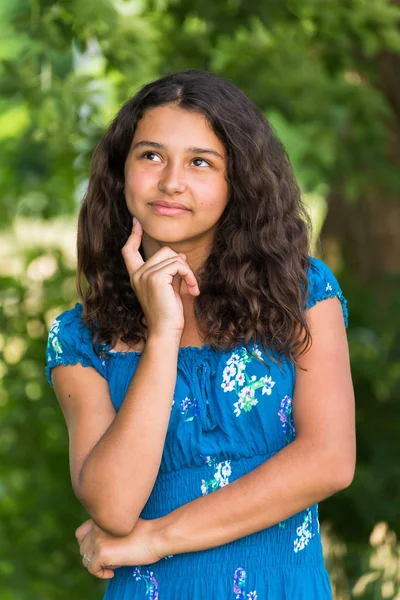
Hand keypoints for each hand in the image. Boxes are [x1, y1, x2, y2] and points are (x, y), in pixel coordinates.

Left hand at [75, 518, 164, 578]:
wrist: (156, 536)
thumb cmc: (145, 531)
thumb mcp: (122, 525)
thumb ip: (107, 530)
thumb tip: (98, 549)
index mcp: (100, 518)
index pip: (80, 533)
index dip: (88, 545)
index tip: (102, 551)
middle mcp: (96, 526)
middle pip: (82, 548)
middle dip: (94, 557)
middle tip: (110, 560)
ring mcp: (98, 539)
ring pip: (85, 559)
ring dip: (98, 565)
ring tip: (114, 563)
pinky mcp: (102, 552)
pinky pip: (93, 569)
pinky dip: (101, 574)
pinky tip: (113, 572)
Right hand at [121, 217, 199, 338]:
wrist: (165, 331)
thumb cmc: (168, 313)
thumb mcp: (167, 288)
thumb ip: (169, 270)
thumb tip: (180, 255)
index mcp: (136, 275)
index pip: (129, 250)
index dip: (132, 235)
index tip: (136, 222)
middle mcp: (138, 274)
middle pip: (164, 250)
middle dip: (180, 262)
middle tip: (187, 280)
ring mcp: (145, 275)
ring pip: (173, 257)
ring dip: (187, 272)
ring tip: (191, 288)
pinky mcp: (156, 278)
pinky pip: (179, 265)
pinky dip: (190, 276)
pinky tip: (193, 290)